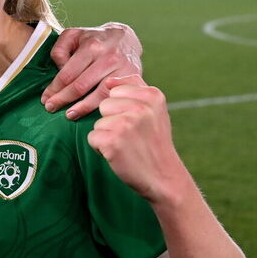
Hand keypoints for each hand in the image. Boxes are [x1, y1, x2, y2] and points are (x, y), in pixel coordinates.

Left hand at [43, 22, 143, 118]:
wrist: (126, 38)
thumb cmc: (94, 39)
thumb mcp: (73, 35)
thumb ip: (60, 49)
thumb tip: (59, 70)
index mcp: (91, 46)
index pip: (68, 74)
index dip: (54, 89)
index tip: (45, 99)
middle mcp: (108, 57)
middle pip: (81, 86)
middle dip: (63, 99)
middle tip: (50, 108)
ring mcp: (122, 69)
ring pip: (99, 95)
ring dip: (82, 108)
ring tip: (69, 115)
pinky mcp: (132, 78)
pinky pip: (113, 96)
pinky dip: (101, 106)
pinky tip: (91, 112)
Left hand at [86, 75, 189, 204]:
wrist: (164, 177)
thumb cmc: (154, 142)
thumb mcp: (154, 109)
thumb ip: (134, 88)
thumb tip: (108, 80)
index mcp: (152, 95)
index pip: (115, 90)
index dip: (121, 108)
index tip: (138, 123)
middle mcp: (140, 107)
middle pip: (104, 104)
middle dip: (112, 121)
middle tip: (131, 136)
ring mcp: (126, 124)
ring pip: (98, 122)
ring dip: (107, 136)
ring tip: (127, 146)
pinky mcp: (112, 142)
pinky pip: (92, 138)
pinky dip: (101, 149)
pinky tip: (119, 154)